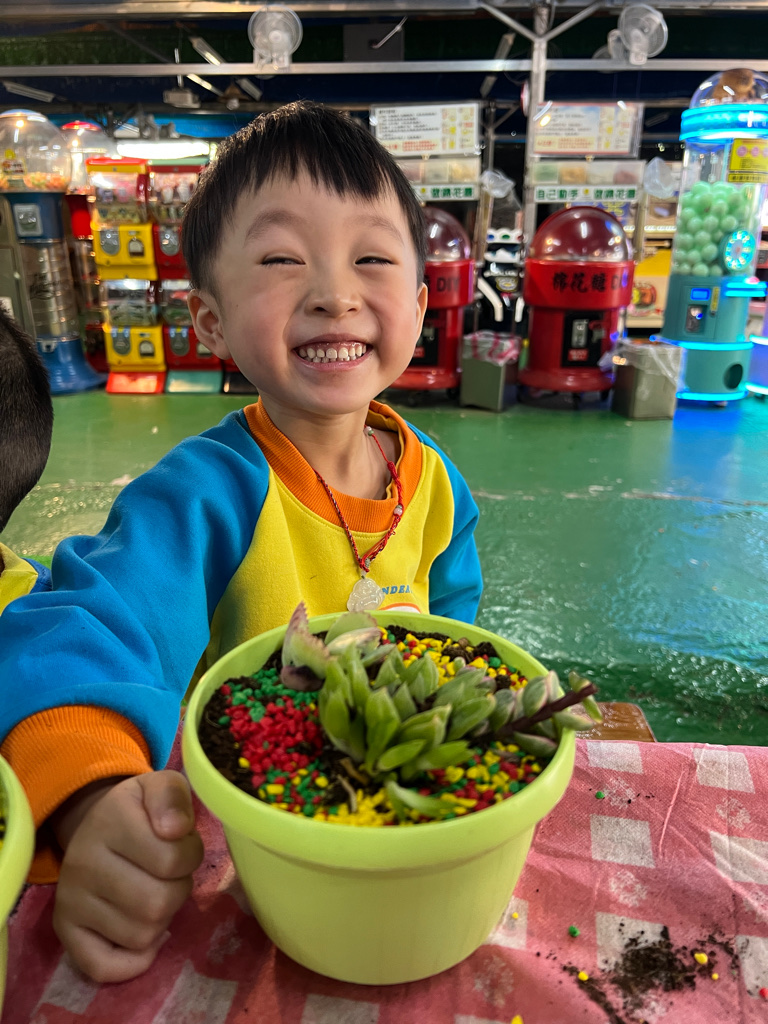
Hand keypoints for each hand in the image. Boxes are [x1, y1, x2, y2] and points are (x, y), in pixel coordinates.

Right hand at [51, 771, 203, 982]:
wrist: (99, 823)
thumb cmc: (141, 810)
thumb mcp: (161, 786)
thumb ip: (173, 796)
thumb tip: (175, 829)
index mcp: (109, 821)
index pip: (173, 860)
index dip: (191, 855)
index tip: (182, 844)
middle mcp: (82, 862)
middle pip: (158, 904)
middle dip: (178, 889)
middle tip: (169, 873)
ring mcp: (70, 900)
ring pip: (141, 935)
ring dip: (161, 919)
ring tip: (153, 890)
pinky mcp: (65, 930)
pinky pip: (103, 967)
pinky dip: (133, 959)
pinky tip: (144, 933)